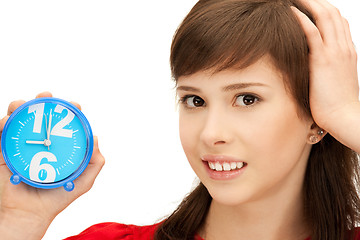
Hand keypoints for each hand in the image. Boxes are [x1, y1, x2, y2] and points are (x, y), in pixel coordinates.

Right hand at [0, 92, 104, 239]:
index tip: (74, 106)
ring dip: (20, 107)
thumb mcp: (83, 181)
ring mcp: (22, 145)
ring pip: (19, 119)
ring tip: (23, 105)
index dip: (68, 111)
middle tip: (46, 98)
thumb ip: (93, 163)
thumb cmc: (57, 197)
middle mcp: (40, 142)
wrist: (31, 213)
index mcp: (57, 146)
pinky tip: (9, 120)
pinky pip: (2, 134)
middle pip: (39, 116)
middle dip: (43, 102)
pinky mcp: (4, 152)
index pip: (62, 123)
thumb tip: (95, 138)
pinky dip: (4, 123)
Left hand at [291, 0, 358, 132]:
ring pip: (325, 17)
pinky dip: (302, 19)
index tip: (311, 5)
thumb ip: (327, 69)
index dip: (325, 10)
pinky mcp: (323, 60)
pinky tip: (291, 12)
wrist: (344, 117)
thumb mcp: (334, 81)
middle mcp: (343, 47)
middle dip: (317, 2)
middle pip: (333, 14)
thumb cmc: (337, 105)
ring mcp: (335, 52)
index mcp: (346, 52)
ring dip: (310, 4)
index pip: (339, 23)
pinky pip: (313, 32)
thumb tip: (313, 67)